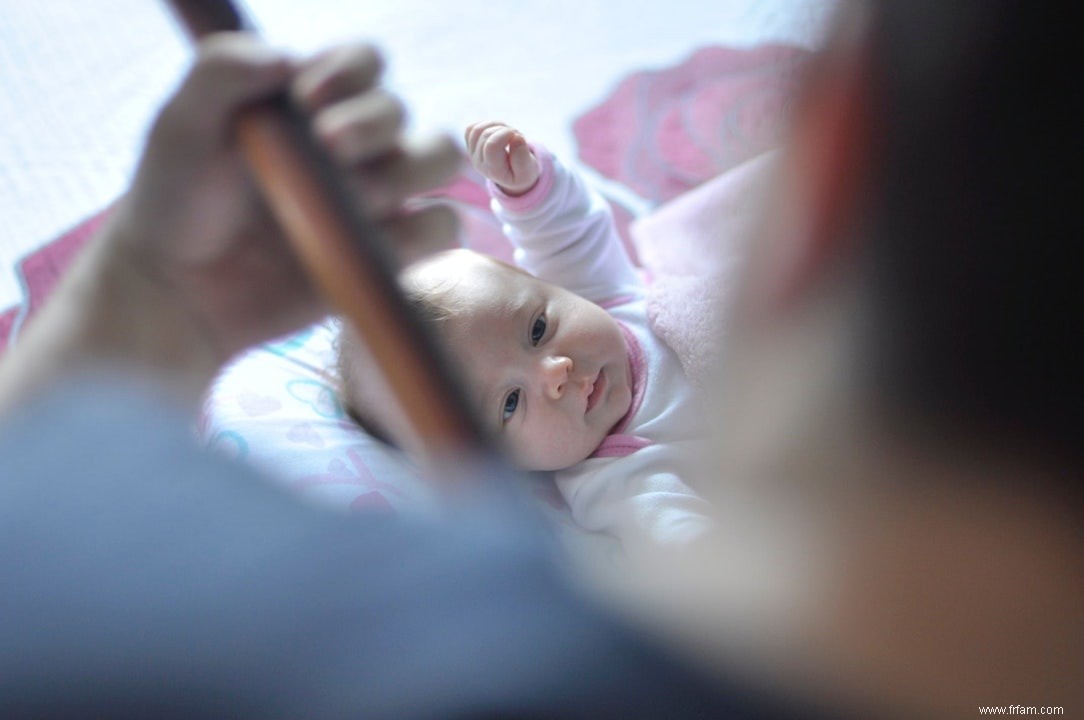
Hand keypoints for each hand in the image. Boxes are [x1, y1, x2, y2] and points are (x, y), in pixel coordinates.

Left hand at [117, 35, 460, 359]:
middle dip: (373, 125)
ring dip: (403, 172)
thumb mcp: (182, 121)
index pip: (366, 63)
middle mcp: (355, 146)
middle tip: (327, 148)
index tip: (307, 100)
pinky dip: (420, 231)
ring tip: (352, 199)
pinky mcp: (390, 254)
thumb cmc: (178, 199)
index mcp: (313, 102)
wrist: (180, 288)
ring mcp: (377, 199)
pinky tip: (371, 240)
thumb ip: (222, 70)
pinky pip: (439, 229)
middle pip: (405, 111)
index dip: (350, 73)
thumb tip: (287, 58)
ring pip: (439, 161)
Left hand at [465, 121, 540, 195]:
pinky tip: (498, 132)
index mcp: (493, 170)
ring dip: (496, 125)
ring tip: (508, 133)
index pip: (491, 146)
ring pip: (477, 129)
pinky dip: (486, 125)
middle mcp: (479, 163)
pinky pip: (472, 128)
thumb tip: (516, 137)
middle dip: (504, 129)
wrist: (513, 175)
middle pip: (486, 135)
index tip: (518, 136)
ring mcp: (472, 154)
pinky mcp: (470, 145)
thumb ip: (523, 158)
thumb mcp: (528, 171)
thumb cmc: (522, 172)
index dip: (506, 134)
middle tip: (517, 136)